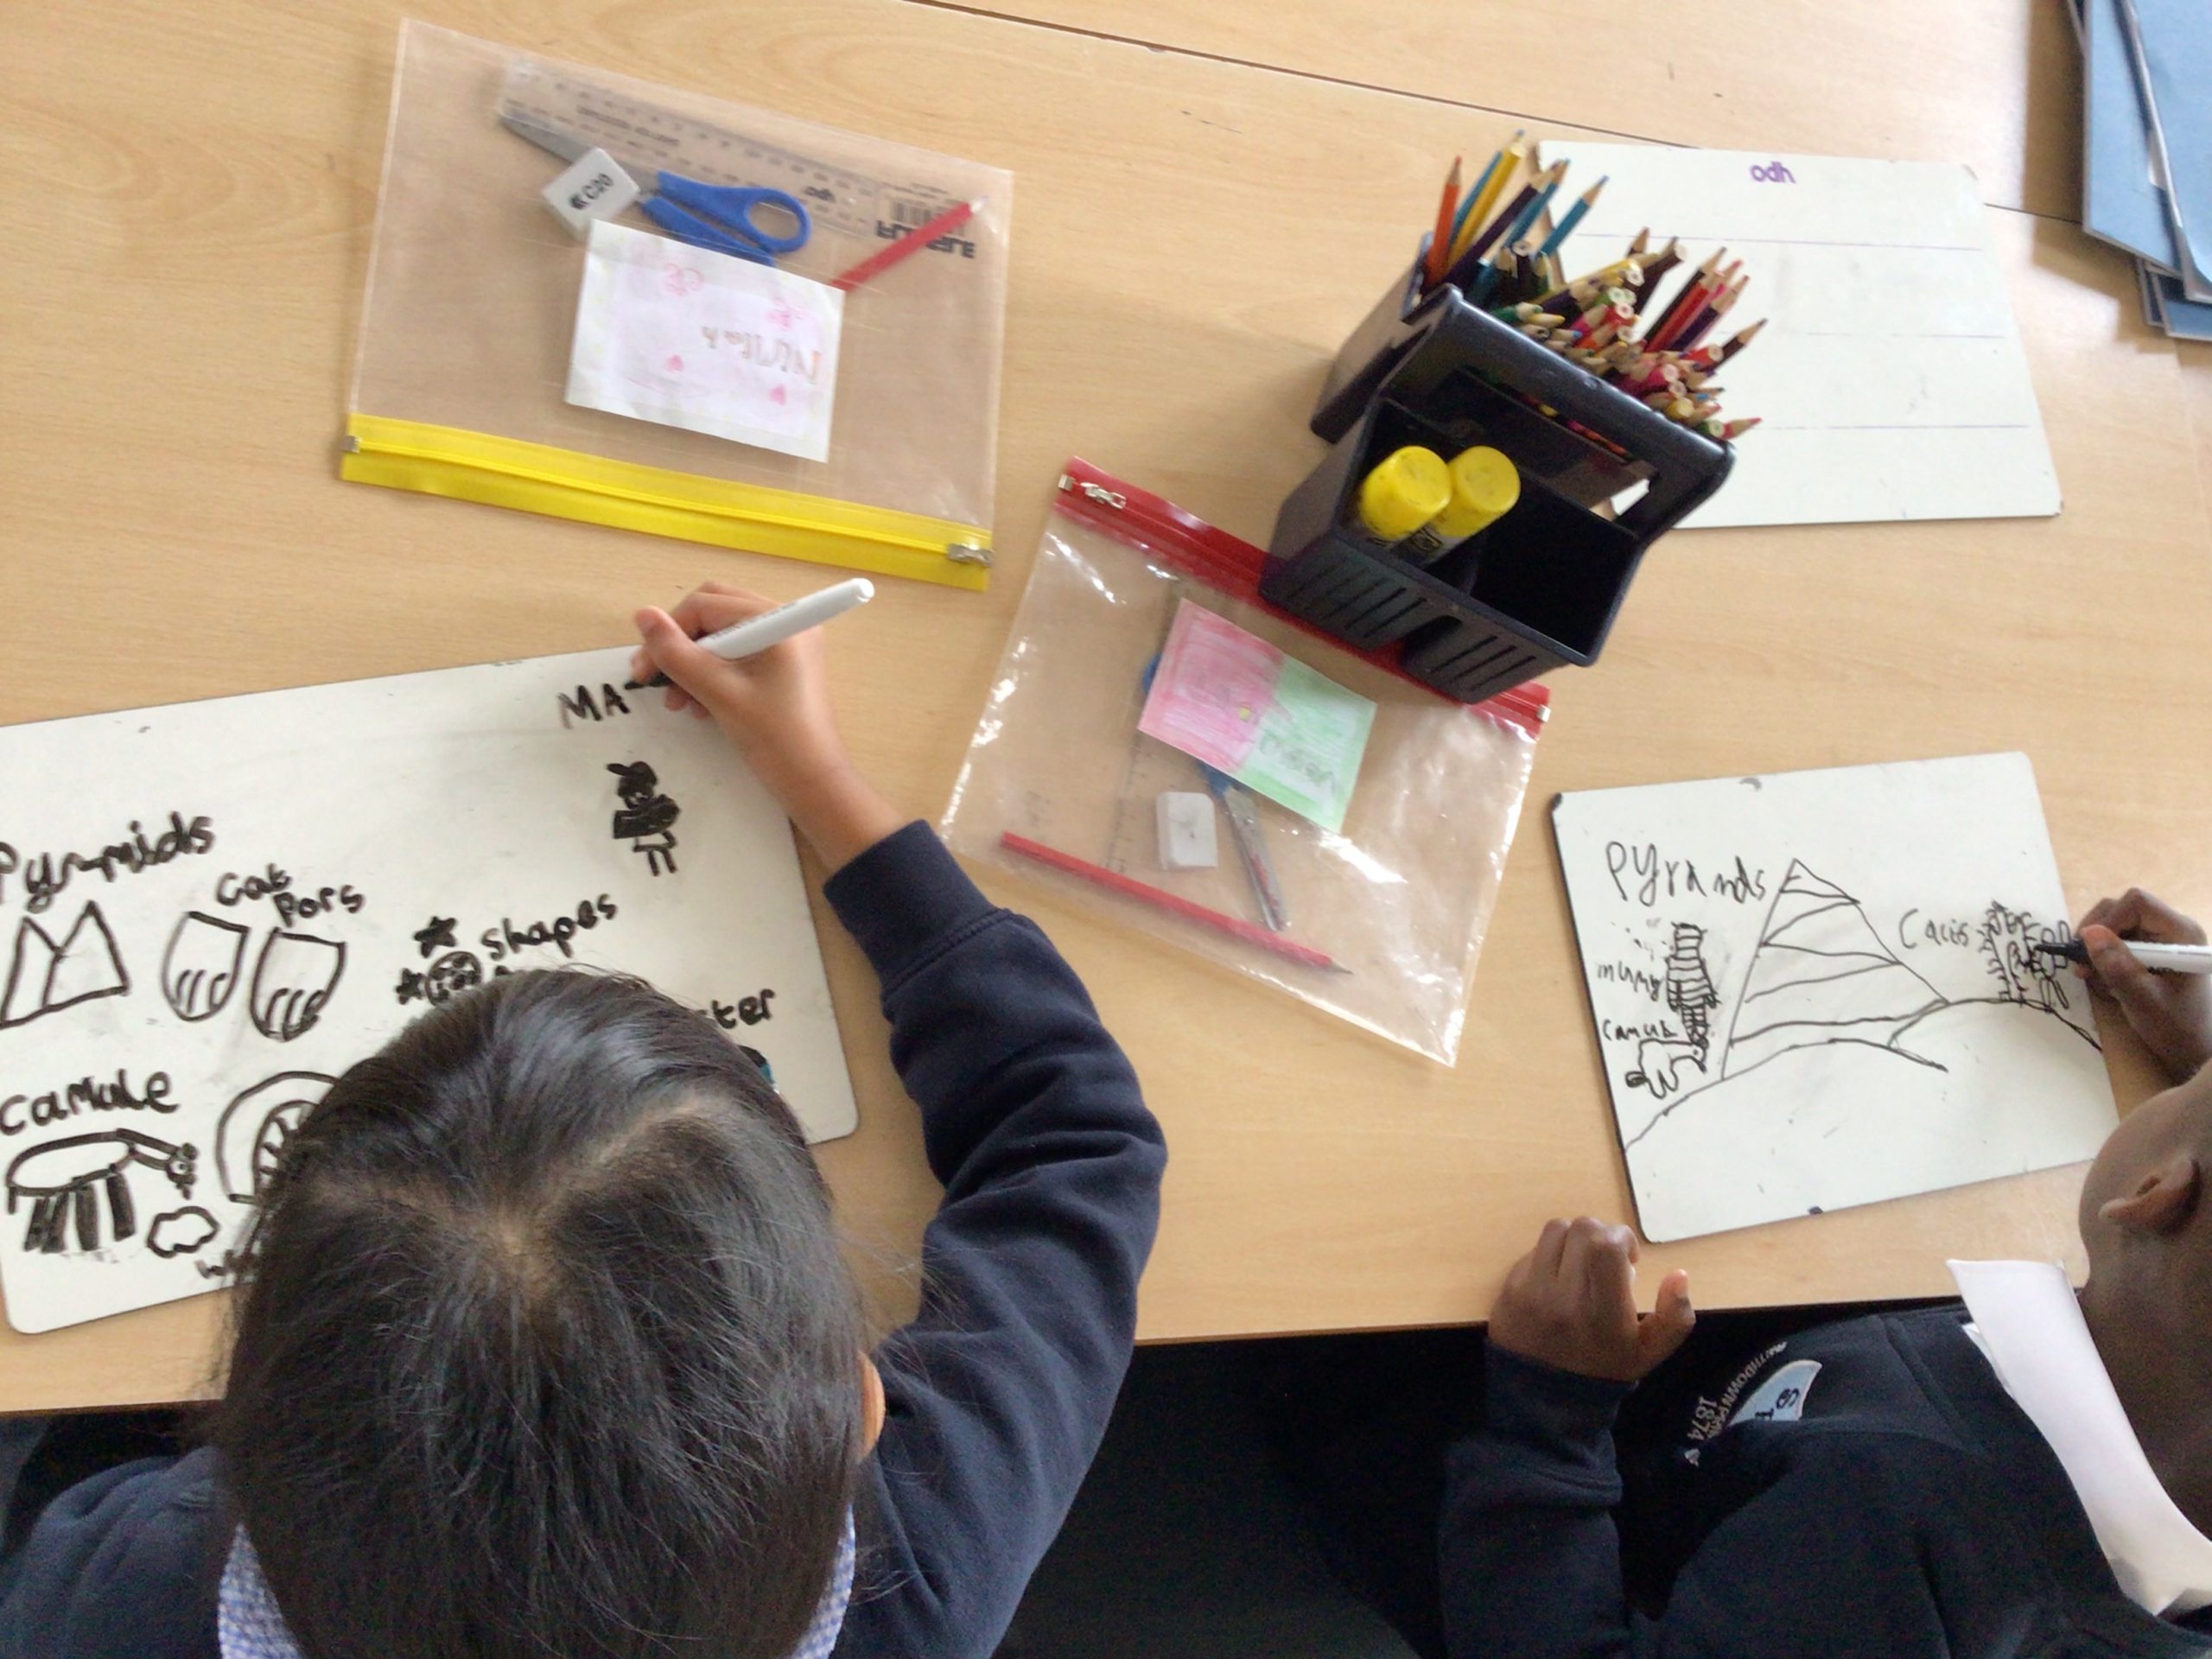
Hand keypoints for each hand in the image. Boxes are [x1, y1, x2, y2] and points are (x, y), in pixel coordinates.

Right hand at [631, 584, 903, 870]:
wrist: (814, 782)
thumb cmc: (773, 737)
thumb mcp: (718, 692)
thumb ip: (677, 653)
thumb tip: (642, 613)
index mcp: (778, 620)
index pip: (705, 605)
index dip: (668, 633)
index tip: (643, 672)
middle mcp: (785, 621)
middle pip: (713, 613)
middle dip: (681, 646)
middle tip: (655, 680)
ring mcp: (786, 642)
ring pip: (721, 635)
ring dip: (693, 665)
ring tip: (680, 703)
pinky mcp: (783, 663)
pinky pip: (737, 654)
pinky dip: (712, 675)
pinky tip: (700, 706)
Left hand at [1487, 1217, 1694, 1383]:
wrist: (1544, 1395)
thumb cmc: (1604, 1367)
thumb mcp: (1649, 1351)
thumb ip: (1676, 1317)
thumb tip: (1679, 1274)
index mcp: (1602, 1314)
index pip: (1607, 1247)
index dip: (1622, 1238)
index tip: (1628, 1258)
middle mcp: (1564, 1299)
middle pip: (1583, 1231)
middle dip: (1601, 1236)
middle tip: (1606, 1260)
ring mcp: (1531, 1292)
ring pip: (1556, 1230)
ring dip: (1575, 1239)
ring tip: (1582, 1264)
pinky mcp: (1508, 1289)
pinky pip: (1533, 1250)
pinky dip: (1551, 1254)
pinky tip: (1559, 1277)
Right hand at [2075, 889, 2211, 1081]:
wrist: (2195, 1051)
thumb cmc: (2175, 1027)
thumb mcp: (2142, 999)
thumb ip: (2117, 966)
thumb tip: (2088, 933)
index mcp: (2181, 933)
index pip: (2137, 903)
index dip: (2107, 920)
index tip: (2088, 949)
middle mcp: (2174, 929)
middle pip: (2124, 908)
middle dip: (2097, 932)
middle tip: (2081, 964)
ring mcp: (2165, 940)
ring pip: (2119, 924)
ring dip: (2098, 947)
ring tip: (2089, 974)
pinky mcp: (2156, 952)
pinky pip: (2122, 940)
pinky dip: (2105, 956)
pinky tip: (2104, 979)